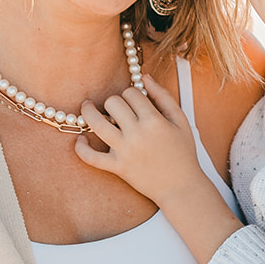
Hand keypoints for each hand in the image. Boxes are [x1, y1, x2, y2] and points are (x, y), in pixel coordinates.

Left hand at [76, 75, 203, 201]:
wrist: (180, 186)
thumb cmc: (183, 153)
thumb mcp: (181, 120)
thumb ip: (163, 96)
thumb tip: (145, 77)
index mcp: (154, 121)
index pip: (131, 93)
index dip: (131, 93)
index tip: (134, 101)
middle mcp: (137, 134)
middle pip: (113, 103)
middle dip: (114, 102)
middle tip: (117, 108)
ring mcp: (124, 151)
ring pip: (97, 123)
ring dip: (88, 112)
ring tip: (87, 107)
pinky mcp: (117, 167)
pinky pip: (91, 157)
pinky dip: (81, 148)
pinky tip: (81, 139)